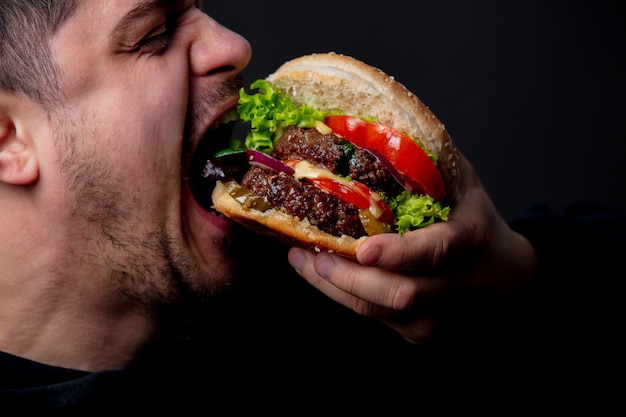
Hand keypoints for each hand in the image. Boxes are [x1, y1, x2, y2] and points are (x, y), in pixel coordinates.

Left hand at [287, 153, 536, 343]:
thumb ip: (424, 159)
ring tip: (303, 260)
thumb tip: (371, 120)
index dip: (399, 253)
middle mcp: (459, 285)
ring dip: (333, 287)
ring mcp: (440, 316)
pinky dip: (343, 297)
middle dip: (347, 276)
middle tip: (310, 252)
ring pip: (378, 312)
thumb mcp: (460, 181)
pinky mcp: (423, 333)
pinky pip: (375, 319)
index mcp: (471, 240)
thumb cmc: (474, 217)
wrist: (509, 274)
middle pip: (398, 293)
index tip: (363, 248)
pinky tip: (323, 275)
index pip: (436, 252)